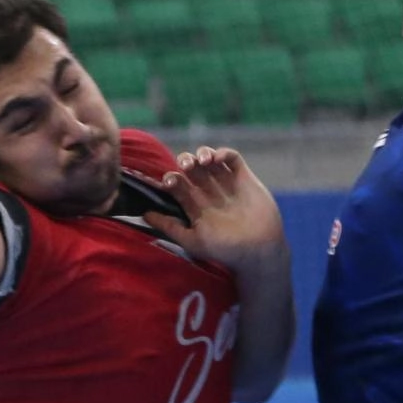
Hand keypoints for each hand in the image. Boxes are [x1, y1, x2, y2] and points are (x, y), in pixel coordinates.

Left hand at [145, 147, 285, 271]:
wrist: (258, 249)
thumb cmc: (224, 249)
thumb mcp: (192, 240)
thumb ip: (170, 227)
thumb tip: (144, 214)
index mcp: (194, 206)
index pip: (177, 184)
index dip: (171, 178)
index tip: (169, 182)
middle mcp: (208, 192)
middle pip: (191, 169)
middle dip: (185, 162)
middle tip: (186, 166)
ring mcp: (226, 184)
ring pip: (209, 160)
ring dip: (202, 154)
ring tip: (202, 160)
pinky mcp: (244, 178)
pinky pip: (232, 158)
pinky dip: (223, 153)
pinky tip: (216, 158)